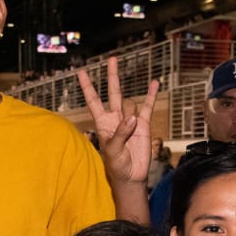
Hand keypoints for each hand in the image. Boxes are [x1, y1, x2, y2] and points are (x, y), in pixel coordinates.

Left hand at [79, 56, 158, 184]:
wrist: (131, 176)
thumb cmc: (116, 165)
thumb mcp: (112, 150)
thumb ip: (121, 133)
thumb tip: (132, 118)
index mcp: (102, 123)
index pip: (93, 101)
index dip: (88, 87)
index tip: (81, 72)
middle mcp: (115, 118)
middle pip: (113, 92)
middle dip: (112, 76)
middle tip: (112, 59)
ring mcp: (130, 120)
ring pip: (130, 103)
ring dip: (131, 112)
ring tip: (132, 132)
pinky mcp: (143, 124)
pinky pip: (147, 106)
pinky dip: (151, 95)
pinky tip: (154, 83)